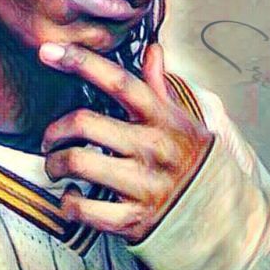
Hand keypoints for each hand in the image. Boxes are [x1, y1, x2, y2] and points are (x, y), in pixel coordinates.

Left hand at [39, 42, 213, 243]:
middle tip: (50, 139)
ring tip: (56, 166)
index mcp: (162, 118)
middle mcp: (152, 148)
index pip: (119, 81)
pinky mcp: (134, 220)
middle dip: (54, 130)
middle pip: (84, 123)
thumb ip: (159, 86)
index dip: (81, 61)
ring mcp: (143, 185)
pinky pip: (84, 210)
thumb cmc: (189, 159)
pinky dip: (68, 202)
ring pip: (77, 163)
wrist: (220, 215)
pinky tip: (71, 195)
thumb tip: (153, 49)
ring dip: (54, 164)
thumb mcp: (181, 119)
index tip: (49, 50)